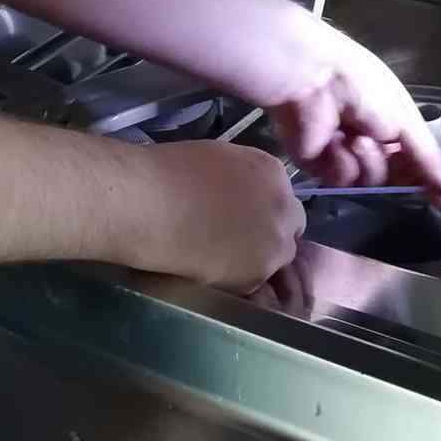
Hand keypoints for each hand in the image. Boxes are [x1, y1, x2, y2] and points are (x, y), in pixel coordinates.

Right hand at [134, 140, 305, 293]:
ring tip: (220, 255)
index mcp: (272, 171)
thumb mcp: (218, 160)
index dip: (263, 208)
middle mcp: (283, 207)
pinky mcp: (257, 275)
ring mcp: (275, 244)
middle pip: (289, 227)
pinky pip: (254, 280)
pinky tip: (210, 267)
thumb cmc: (171, 171)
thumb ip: (242, 179)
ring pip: (275, 257)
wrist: (150, 204)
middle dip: (269, 232)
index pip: (284, 197)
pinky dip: (238, 277)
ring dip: (257, 257)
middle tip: (236, 237)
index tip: (242, 214)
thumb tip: (240, 195)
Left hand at [266, 19, 440, 206]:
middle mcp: (367, 139)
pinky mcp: (314, 163)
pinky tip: (333, 141)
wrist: (313, 79)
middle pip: (392, 178)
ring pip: (368, 182)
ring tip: (356, 137)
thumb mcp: (406, 120)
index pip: (414, 161)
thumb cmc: (364, 89)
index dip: (428, 180)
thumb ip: (429, 159)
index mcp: (389, 122)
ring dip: (368, 162)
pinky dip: (340, 162)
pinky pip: (339, 180)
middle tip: (389, 152)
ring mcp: (340, 153)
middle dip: (395, 170)